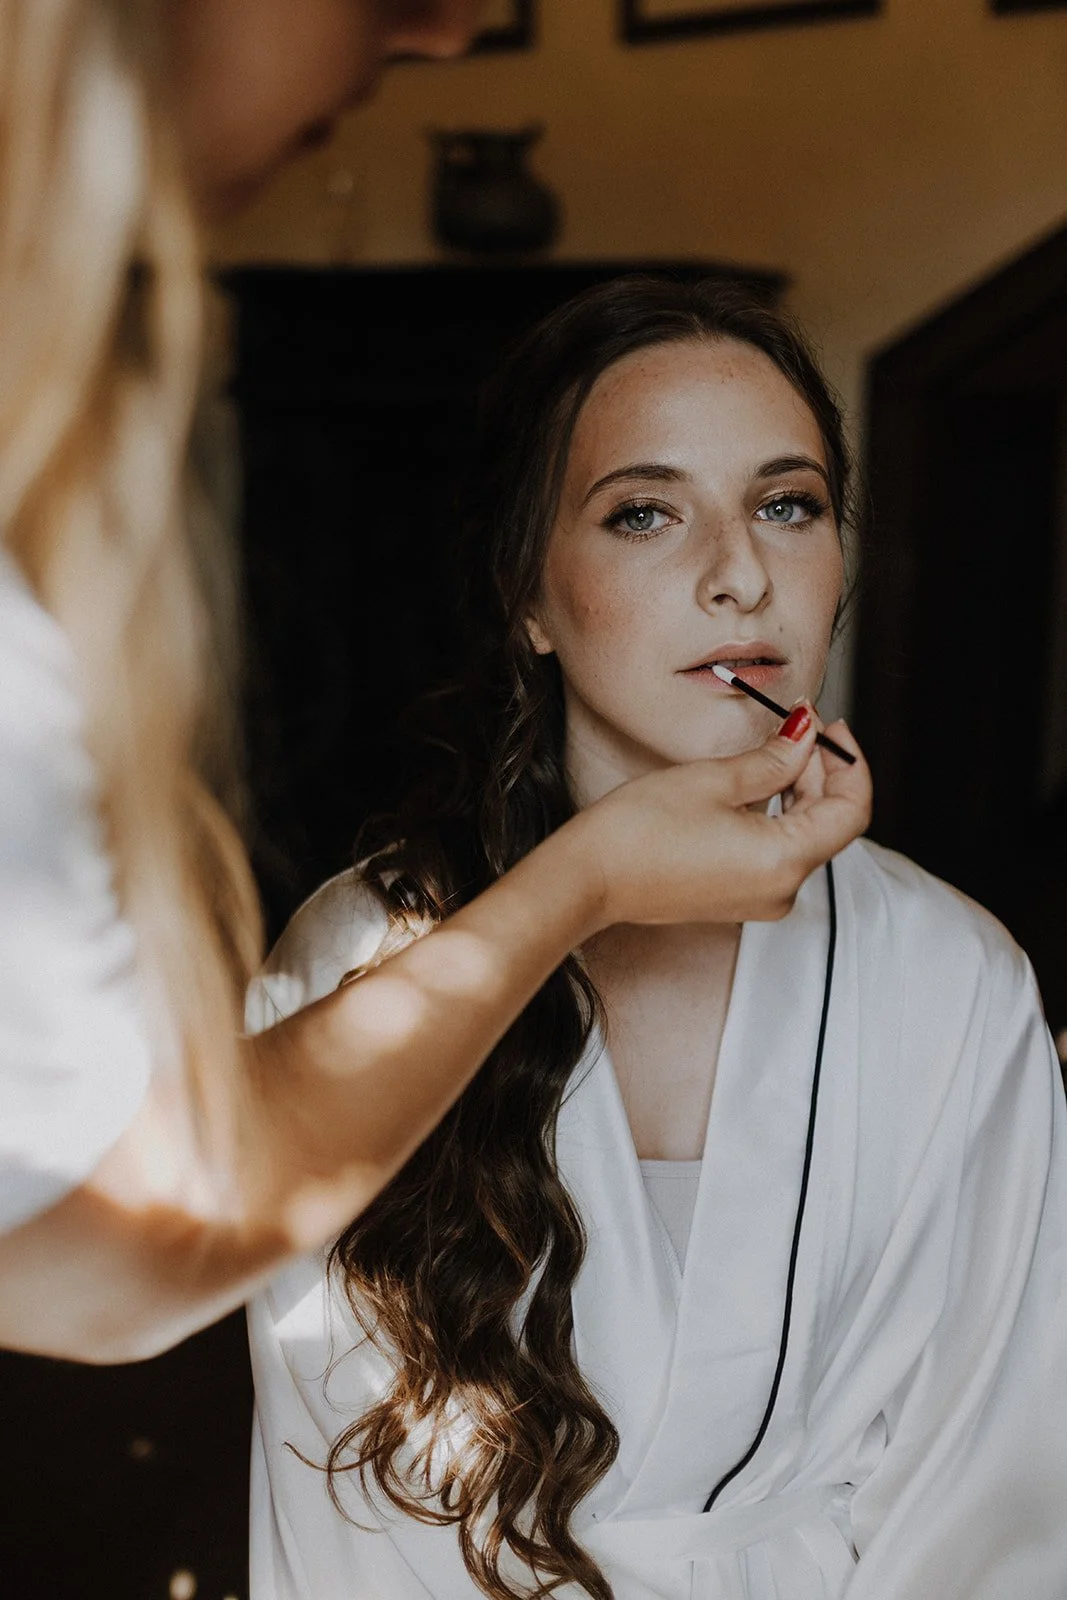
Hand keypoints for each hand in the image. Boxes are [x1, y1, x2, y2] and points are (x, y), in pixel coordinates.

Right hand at [572, 708, 870, 928]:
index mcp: (784, 861)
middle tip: (800, 724)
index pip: (851, 810)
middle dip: (822, 770)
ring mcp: (762, 899)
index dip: (849, 762)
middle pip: (830, 823)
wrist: (590, 878)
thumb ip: (775, 758)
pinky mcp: (740, 896)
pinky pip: (778, 852)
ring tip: (778, 746)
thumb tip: (807, 735)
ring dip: (800, 790)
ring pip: (805, 836)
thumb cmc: (641, 830)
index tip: (831, 727)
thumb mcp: (716, 780)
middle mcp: (782, 890)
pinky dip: (779, 814)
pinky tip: (759, 782)